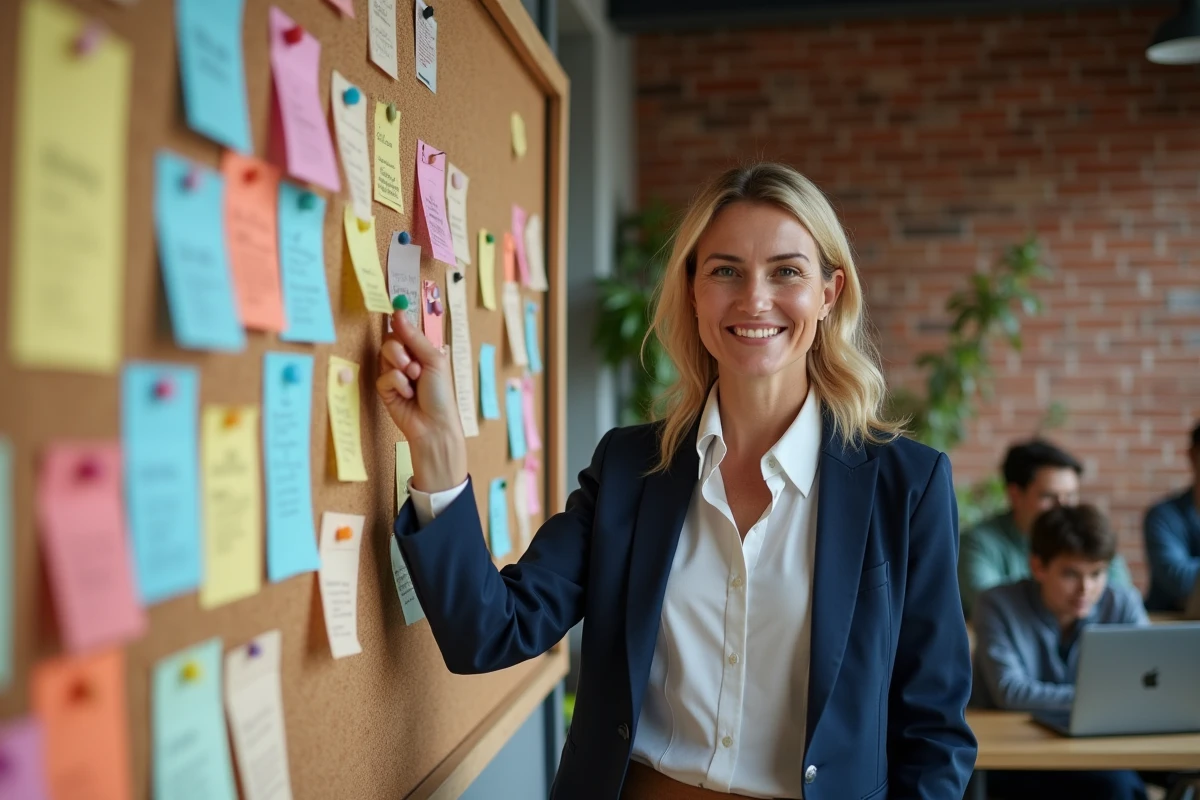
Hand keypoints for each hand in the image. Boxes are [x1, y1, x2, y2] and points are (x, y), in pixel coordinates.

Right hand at [376, 310, 466, 492]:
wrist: (434, 424)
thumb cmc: (440, 393)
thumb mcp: (433, 360)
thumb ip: (414, 337)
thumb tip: (398, 311)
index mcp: (421, 351)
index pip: (405, 330)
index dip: (400, 324)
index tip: (395, 313)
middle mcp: (407, 360)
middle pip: (390, 341)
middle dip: (400, 351)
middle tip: (413, 365)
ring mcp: (395, 375)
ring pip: (384, 357)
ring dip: (400, 368)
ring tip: (413, 381)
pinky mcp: (385, 390)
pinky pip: (383, 377)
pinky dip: (396, 384)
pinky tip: (406, 394)